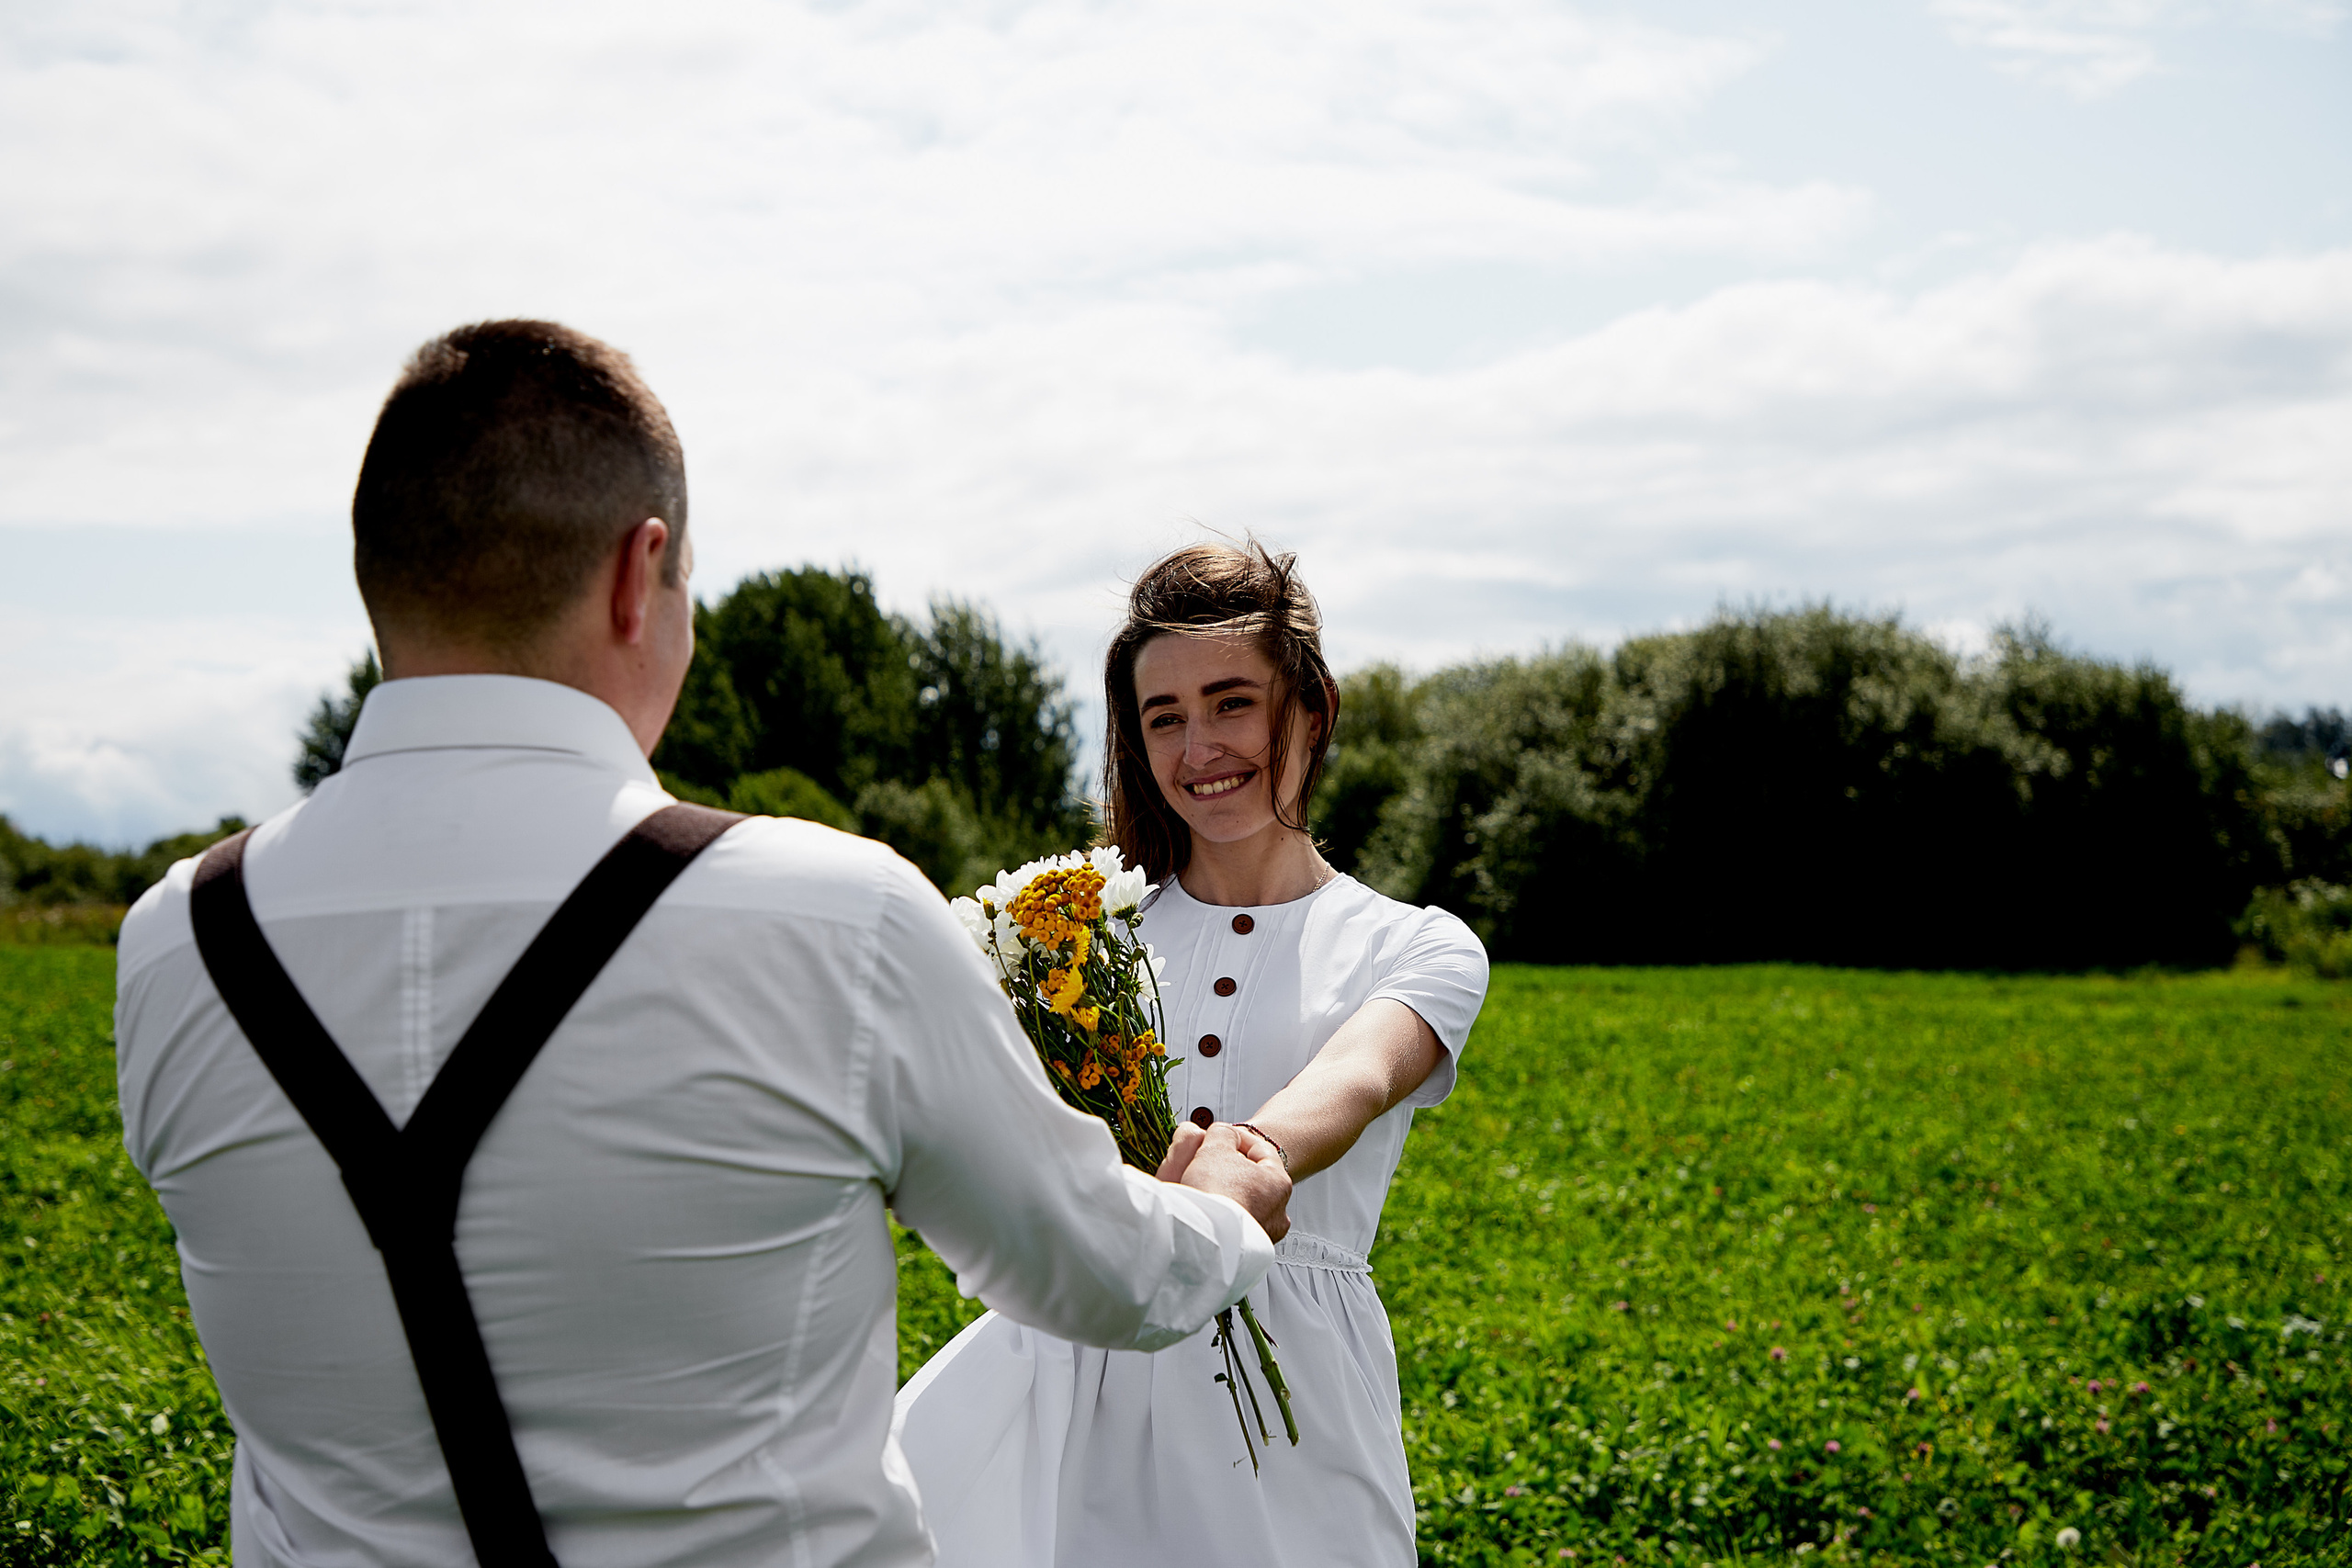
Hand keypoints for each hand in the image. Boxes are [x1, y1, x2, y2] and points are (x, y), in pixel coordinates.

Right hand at [1167, 1122, 1290, 1243]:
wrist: (1200, 1238)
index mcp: (1279, 1182)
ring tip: (1203, 1185)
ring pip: (1243, 1203)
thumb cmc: (1214, 1194)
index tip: (1218, 1136)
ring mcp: (1262, 1234)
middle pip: (1252, 1178)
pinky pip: (1232, 1225)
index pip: (1260, 1149)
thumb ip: (1222, 1133)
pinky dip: (1220, 1215)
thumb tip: (1222, 1134)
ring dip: (1225, 1191)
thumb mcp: (1216, 1146)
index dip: (1236, 1138)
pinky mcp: (1244, 1251)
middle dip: (1229, 1167)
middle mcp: (1277, 1212)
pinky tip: (1205, 1209)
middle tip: (1208, 1160)